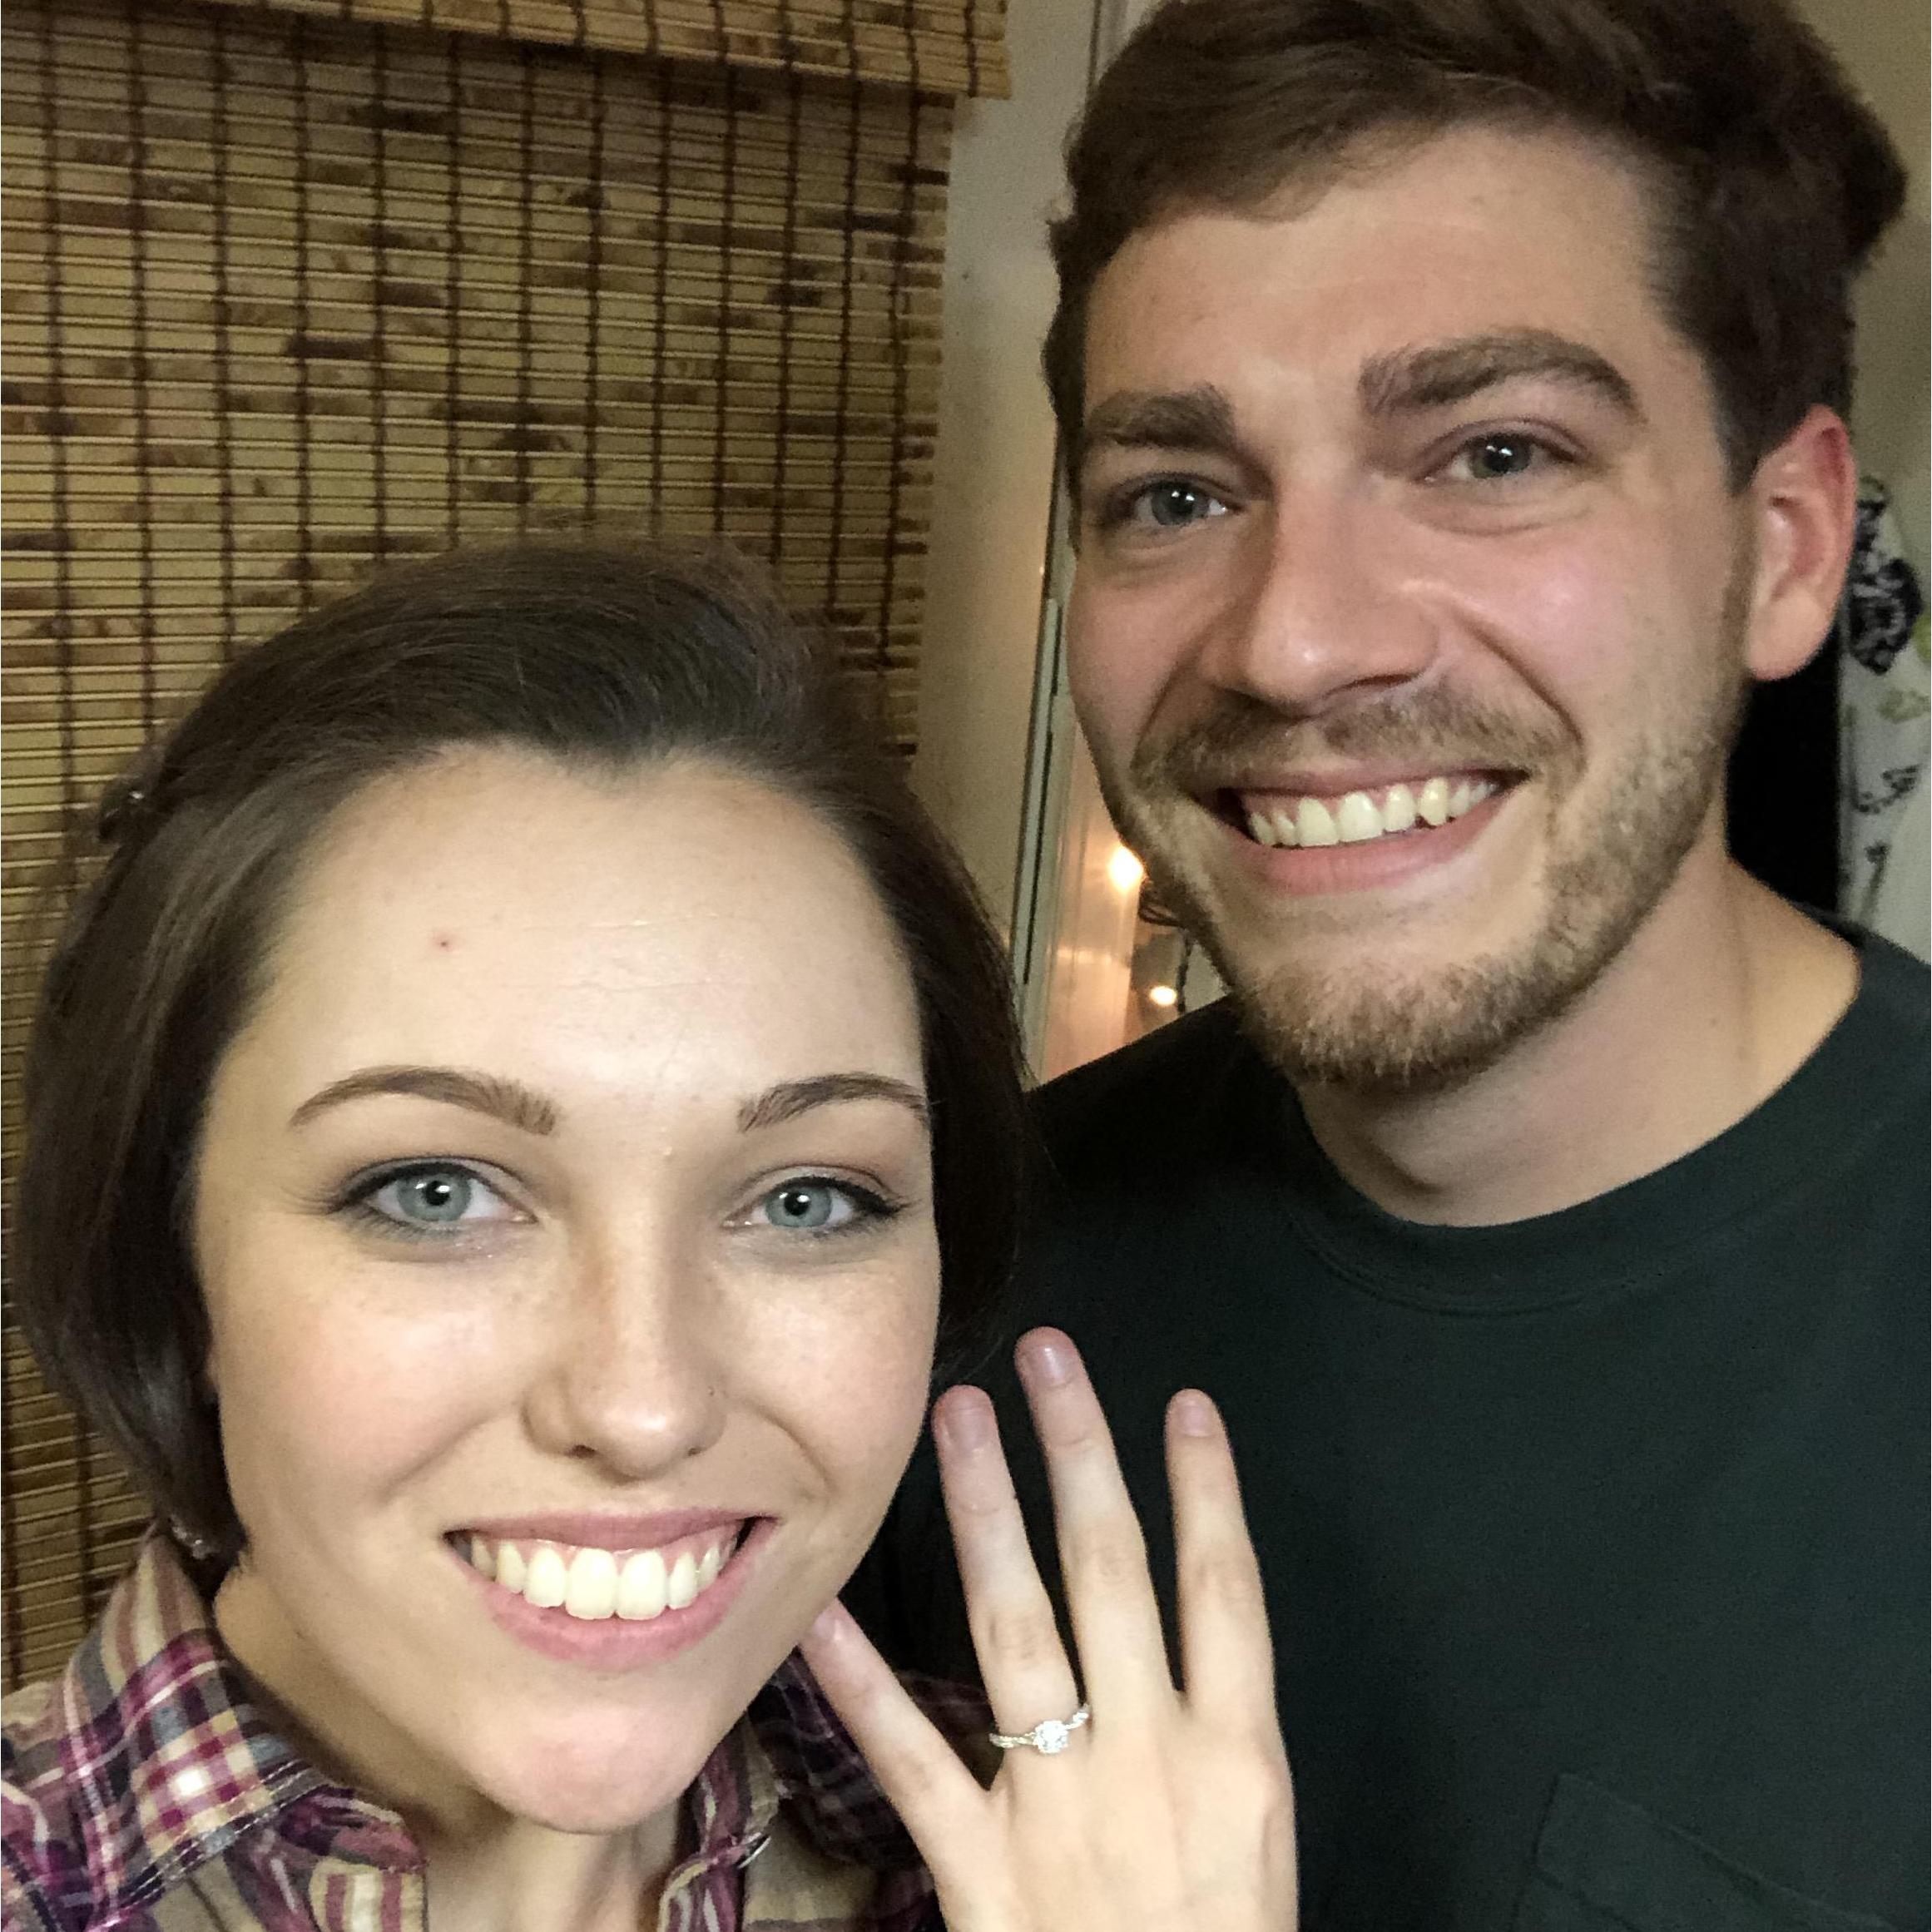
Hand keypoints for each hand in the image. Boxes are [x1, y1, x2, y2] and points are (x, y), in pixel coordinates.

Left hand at [800, 1326, 1296, 1931]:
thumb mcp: (1253, 1841)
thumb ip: (1214, 1727)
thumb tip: (1179, 1609)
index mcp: (1238, 1759)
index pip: (1225, 1593)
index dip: (1206, 1491)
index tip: (1181, 1402)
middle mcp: (1152, 1761)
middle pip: (1114, 1577)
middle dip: (1080, 1457)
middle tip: (1046, 1359)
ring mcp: (1063, 1810)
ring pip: (1019, 1629)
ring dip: (986, 1514)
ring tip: (958, 1421)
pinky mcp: (983, 1870)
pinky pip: (917, 1759)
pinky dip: (865, 1683)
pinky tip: (825, 1612)